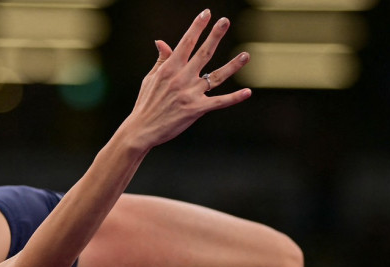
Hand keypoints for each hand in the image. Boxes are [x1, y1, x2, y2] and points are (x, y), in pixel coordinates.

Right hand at [125, 10, 250, 149]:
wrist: (141, 130)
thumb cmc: (146, 104)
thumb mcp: (150, 79)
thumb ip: (161, 60)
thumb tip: (161, 41)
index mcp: (170, 69)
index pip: (186, 43)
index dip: (197, 27)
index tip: (206, 14)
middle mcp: (182, 78)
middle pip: (204, 53)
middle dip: (215, 36)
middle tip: (225, 21)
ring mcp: (190, 94)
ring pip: (217, 77)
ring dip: (233, 65)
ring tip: (246, 55)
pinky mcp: (196, 109)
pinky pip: (219, 102)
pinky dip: (234, 98)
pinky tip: (247, 92)